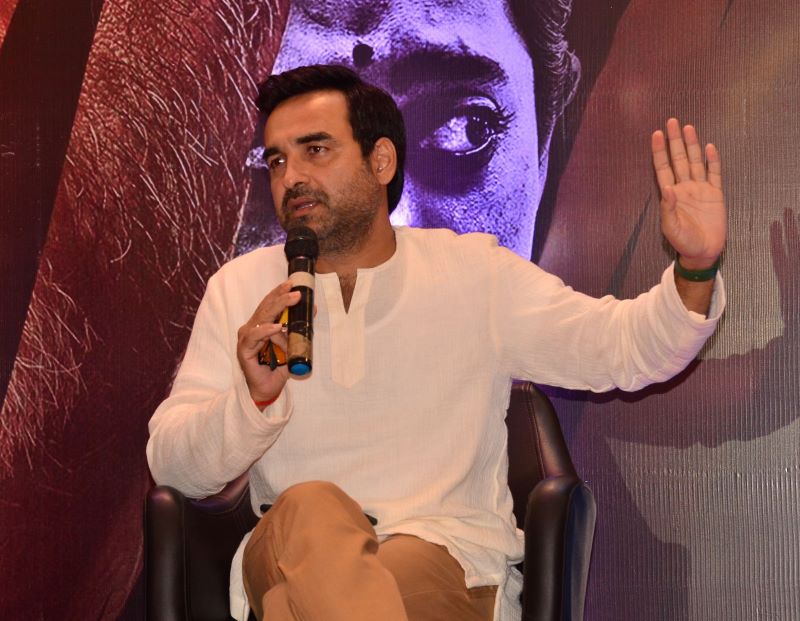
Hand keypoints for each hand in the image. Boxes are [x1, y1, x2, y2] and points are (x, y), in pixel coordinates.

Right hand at [236, 281, 300, 403]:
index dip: (280, 293)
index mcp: (261, 325)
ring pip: (262, 318)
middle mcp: (251, 328)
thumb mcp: (292, 344)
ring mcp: (246, 338)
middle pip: (266, 307)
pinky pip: (255, 336)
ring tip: (293, 300)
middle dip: (282, 296)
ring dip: (278, 307)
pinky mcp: (244, 350)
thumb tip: (312, 310)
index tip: (293, 283)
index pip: (269, 304)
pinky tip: (276, 327)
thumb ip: (298, 329)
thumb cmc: (278, 368)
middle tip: (296, 290)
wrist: (268, 389)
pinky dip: (266, 330)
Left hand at [652, 118, 726, 268]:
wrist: (703, 251)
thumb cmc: (683, 241)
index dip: (659, 151)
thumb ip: (668, 208)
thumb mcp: (671, 227)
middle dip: (674, 141)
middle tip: (672, 121)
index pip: (663, 168)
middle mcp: (685, 187)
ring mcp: (700, 189)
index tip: (656, 134)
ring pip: (695, 162)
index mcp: (671, 194)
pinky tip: (709, 147)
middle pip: (678, 159)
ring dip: (691, 145)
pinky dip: (712, 161)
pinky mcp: (715, 194)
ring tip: (688, 127)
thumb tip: (666, 187)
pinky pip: (714, 174)